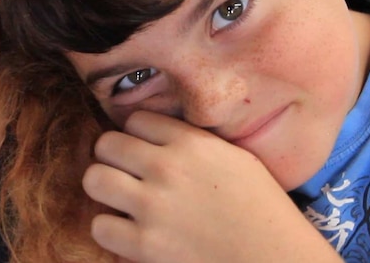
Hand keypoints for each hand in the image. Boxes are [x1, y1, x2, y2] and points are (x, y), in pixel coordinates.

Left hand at [82, 111, 339, 262]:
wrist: (275, 258)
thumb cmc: (262, 209)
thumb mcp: (235, 157)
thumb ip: (194, 141)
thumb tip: (159, 133)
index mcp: (192, 143)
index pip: (136, 120)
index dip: (138, 136)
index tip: (147, 150)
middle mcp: (167, 168)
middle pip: (107, 144)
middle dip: (114, 158)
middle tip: (127, 173)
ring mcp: (152, 206)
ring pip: (94, 179)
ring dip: (105, 188)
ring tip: (120, 198)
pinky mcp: (145, 244)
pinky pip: (100, 226)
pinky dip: (110, 230)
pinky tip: (128, 231)